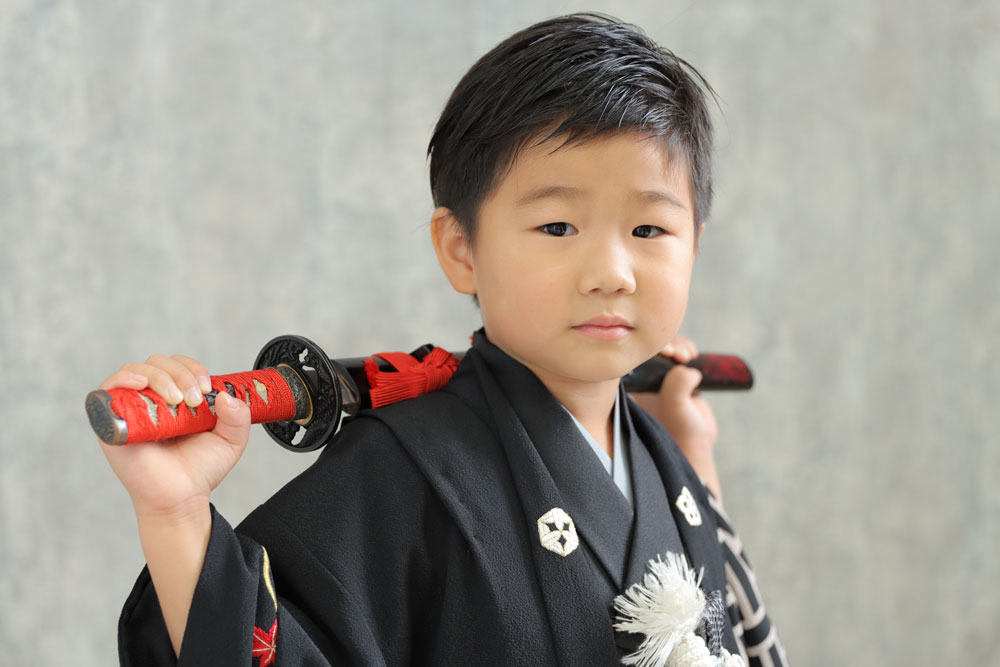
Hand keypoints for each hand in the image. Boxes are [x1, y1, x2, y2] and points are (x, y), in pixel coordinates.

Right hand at [97, 354, 250, 518]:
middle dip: (180, 374)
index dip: (193, 368)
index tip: (208, 388)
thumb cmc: (200, 469)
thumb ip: (238, 416)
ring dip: (159, 377)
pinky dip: (124, 379)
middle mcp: (152, 399)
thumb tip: (226, 395)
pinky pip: (108, 389)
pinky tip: (142, 385)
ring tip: (176, 400)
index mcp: (177, 397)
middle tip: (194, 399)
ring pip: (136, 370)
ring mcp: (131, 409)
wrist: (181, 498)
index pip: (179, 364)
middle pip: (158, 362)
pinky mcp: (113, 422)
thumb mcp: (231, 439)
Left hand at [629, 336, 722, 499]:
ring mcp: (662, 376)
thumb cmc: (679, 427)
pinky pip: (681, 354)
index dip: (651, 347)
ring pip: (668, 348)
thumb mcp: (675, 404)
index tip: (666, 352)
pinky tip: (692, 356)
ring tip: (687, 356)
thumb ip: (678, 383)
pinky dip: (688, 350)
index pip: (636, 354)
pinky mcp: (679, 377)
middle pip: (652, 347)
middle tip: (679, 355)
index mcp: (636, 383)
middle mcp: (646, 377)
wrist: (695, 442)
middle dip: (668, 345)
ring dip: (680, 346)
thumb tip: (688, 369)